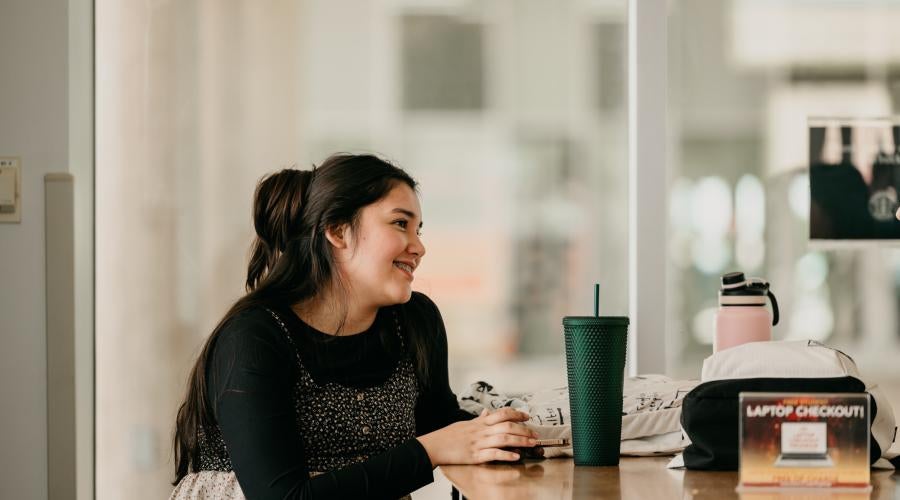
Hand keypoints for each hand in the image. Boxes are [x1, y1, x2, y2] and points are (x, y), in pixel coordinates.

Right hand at [417, 408, 538, 465]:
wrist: (433, 445)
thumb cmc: (448, 435)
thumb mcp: (464, 424)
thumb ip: (479, 419)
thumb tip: (487, 412)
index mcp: (479, 423)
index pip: (502, 413)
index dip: (516, 414)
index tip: (527, 416)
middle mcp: (481, 431)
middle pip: (507, 426)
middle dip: (524, 430)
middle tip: (535, 434)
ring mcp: (478, 443)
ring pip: (503, 439)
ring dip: (520, 441)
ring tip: (532, 444)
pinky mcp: (474, 456)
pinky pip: (493, 454)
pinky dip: (506, 455)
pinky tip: (515, 456)